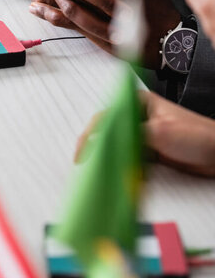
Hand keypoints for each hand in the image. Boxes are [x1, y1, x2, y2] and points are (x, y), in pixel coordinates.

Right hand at [75, 91, 214, 176]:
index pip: (105, 117)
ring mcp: (142, 134)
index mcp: (138, 102)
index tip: (82, 154)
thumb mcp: (159, 132)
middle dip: (98, 149)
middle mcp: (137, 116)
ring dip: (110, 160)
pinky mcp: (148, 151)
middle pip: (108, 132)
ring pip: (116, 147)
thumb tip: (103, 142)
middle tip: (88, 167)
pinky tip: (118, 175)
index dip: (90, 136)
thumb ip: (129, 135)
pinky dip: (122, 167)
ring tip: (100, 173)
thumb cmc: (196, 135)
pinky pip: (127, 158)